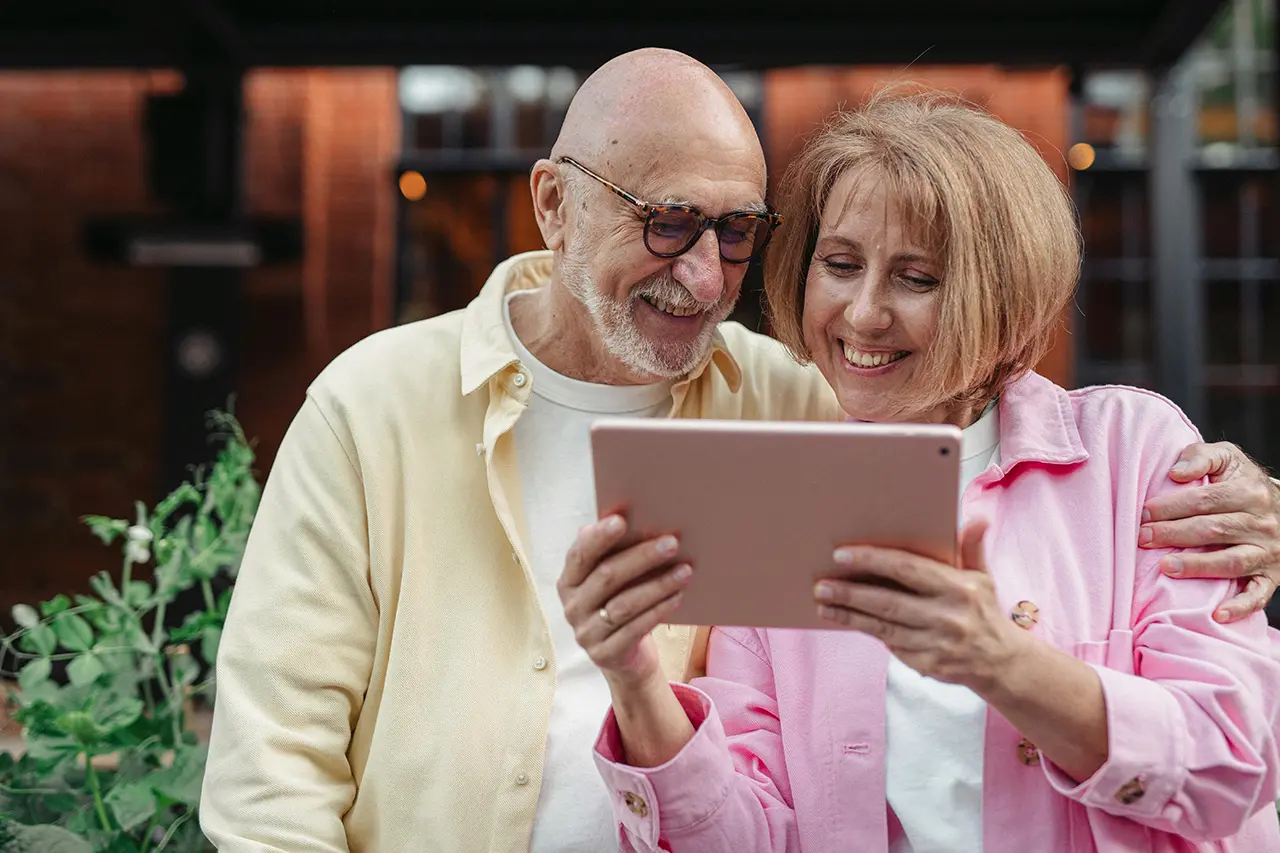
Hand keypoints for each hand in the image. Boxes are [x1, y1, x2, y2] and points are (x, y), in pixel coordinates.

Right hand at [557, 514, 691, 690]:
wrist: (625, 658)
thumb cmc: (620, 605)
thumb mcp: (613, 581)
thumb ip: (611, 554)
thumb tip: (620, 517)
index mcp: (569, 582)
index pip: (579, 555)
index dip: (598, 537)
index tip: (622, 520)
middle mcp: (572, 607)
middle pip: (606, 576)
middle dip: (641, 557)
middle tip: (672, 543)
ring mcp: (586, 633)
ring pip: (624, 604)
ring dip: (658, 584)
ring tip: (685, 570)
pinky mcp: (605, 654)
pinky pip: (636, 629)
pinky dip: (659, 610)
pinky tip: (678, 597)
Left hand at [813, 520, 1025, 692]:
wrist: (1001, 662)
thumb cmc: (983, 610)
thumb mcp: (982, 576)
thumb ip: (972, 547)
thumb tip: (978, 518)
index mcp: (959, 588)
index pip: (908, 569)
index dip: (873, 560)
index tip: (841, 554)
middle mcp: (947, 616)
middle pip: (888, 602)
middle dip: (851, 593)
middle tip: (820, 584)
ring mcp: (935, 643)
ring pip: (883, 626)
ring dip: (849, 614)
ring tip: (822, 603)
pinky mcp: (925, 664)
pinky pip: (889, 643)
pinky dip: (866, 629)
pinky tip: (844, 619)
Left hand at [1141, 441, 1279, 621]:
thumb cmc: (1241, 482)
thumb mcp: (1227, 459)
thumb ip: (1201, 457)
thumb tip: (1176, 473)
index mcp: (1250, 492)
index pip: (1205, 500)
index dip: (1172, 506)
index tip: (1143, 512)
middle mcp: (1262, 523)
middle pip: (1213, 530)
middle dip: (1174, 534)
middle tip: (1143, 538)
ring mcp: (1268, 552)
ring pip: (1232, 561)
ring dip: (1198, 567)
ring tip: (1166, 567)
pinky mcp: (1272, 576)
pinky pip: (1258, 595)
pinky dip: (1240, 606)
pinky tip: (1217, 614)